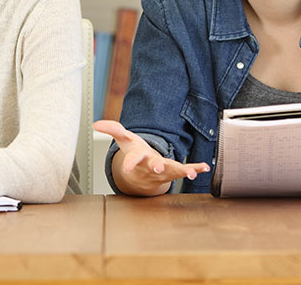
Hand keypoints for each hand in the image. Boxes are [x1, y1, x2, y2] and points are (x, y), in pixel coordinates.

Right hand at [94, 120, 209, 196]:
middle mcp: (150, 166)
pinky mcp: (175, 172)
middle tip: (159, 167)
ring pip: (172, 172)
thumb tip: (96, 124)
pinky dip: (196, 168)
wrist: (143, 177)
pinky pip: (185, 171)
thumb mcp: (124, 140)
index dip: (128, 163)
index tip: (126, 167)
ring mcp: (164, 171)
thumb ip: (112, 129)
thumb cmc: (135, 155)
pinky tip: (205, 167)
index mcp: (137, 159)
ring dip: (182, 172)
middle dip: (157, 167)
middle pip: (153, 167)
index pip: (132, 160)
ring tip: (192, 172)